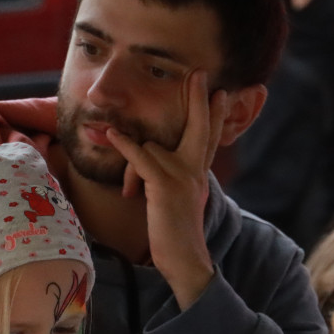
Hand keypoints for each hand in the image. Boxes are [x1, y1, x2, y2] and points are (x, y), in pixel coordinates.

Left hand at [105, 71, 227, 308]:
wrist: (184, 260)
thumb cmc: (174, 234)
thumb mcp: (178, 201)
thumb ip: (170, 178)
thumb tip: (149, 164)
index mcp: (199, 174)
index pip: (209, 137)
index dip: (215, 114)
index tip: (220, 92)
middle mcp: (195, 171)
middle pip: (199, 127)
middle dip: (199, 99)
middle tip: (199, 73)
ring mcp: (182, 177)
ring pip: (152, 147)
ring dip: (131, 162)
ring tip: (124, 182)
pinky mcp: (165, 186)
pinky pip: (142, 157)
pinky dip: (125, 146)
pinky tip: (113, 135)